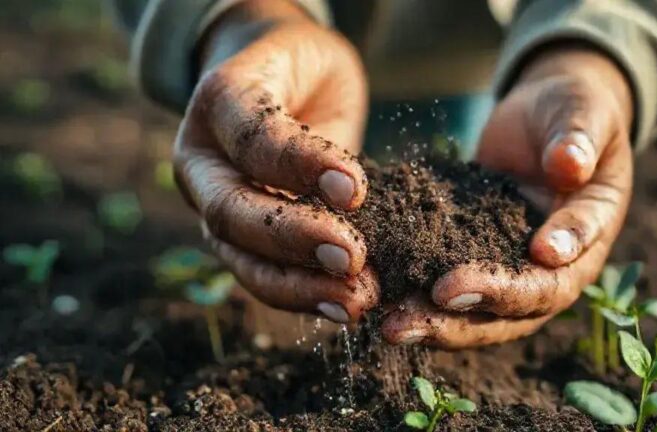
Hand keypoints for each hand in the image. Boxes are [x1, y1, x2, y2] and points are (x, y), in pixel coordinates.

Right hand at [173, 0, 377, 323]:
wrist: (274, 76)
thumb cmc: (302, 67)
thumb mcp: (319, 65)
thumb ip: (326, 126)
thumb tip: (350, 201)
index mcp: (217, 101)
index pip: (251, 138)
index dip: (299, 166)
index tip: (353, 189)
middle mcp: (202, 160)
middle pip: (231, 211)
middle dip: (293, 240)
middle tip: (352, 259)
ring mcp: (213, 204)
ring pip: (239, 256)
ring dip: (299, 285)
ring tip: (356, 300)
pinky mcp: (237, 237)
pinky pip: (261, 274)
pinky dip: (303, 296)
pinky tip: (343, 306)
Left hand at [382, 47, 633, 347]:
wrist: (545, 119)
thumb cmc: (573, 111)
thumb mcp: (582, 114)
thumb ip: (578, 139)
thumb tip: (571, 165)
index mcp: (588, 238)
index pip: (564, 266)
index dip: (532, 273)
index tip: (514, 261)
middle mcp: (552, 269)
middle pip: (514, 309)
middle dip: (466, 316)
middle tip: (416, 320)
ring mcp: (511, 269)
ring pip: (478, 313)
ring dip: (434, 323)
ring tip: (389, 327)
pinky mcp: (475, 260)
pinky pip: (448, 289)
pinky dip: (417, 297)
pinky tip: (380, 299)